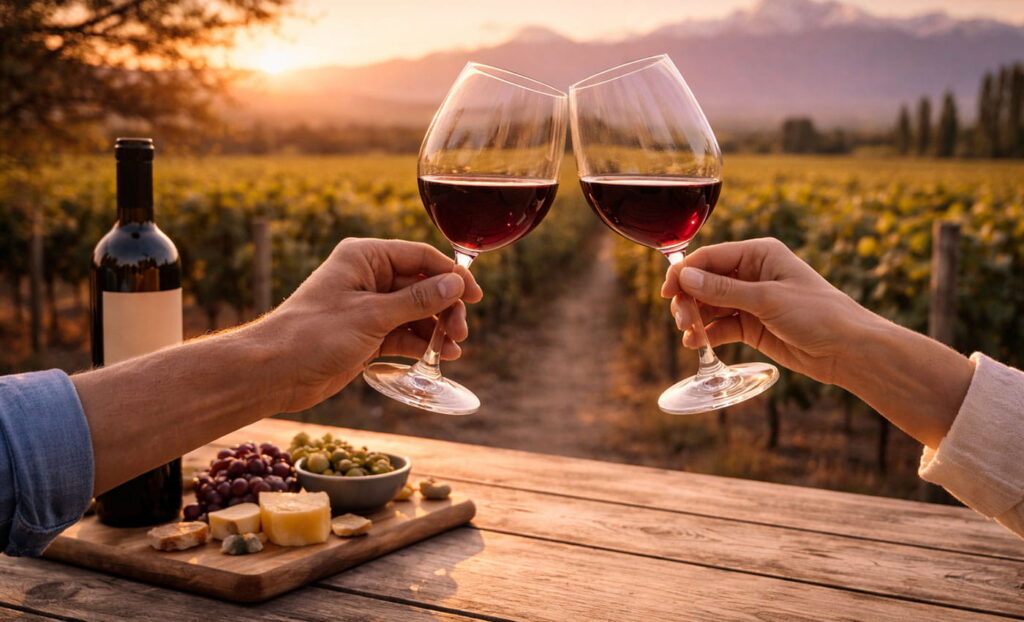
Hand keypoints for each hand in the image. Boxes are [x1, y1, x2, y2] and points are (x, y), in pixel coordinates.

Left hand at [254, 238, 482, 411]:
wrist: (274, 372)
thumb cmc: (313, 335)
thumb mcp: (372, 315)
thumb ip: (417, 300)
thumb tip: (455, 284)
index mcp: (364, 257)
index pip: (420, 257)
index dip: (451, 275)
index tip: (475, 296)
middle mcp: (368, 277)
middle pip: (423, 286)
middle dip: (445, 308)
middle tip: (459, 332)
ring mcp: (368, 307)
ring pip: (416, 312)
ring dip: (436, 328)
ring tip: (452, 349)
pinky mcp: (367, 334)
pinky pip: (404, 333)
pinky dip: (421, 343)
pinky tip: (439, 356)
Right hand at [662, 237, 877, 385]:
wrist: (848, 350)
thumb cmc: (818, 314)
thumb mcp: (768, 300)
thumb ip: (724, 291)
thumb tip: (686, 278)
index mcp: (759, 254)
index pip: (710, 258)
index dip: (685, 273)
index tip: (667, 292)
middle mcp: (752, 274)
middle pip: (704, 282)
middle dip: (689, 299)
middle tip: (682, 320)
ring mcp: (750, 301)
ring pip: (709, 305)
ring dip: (695, 318)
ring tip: (690, 334)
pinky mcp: (751, 326)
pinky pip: (720, 326)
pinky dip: (707, 334)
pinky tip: (697, 344)